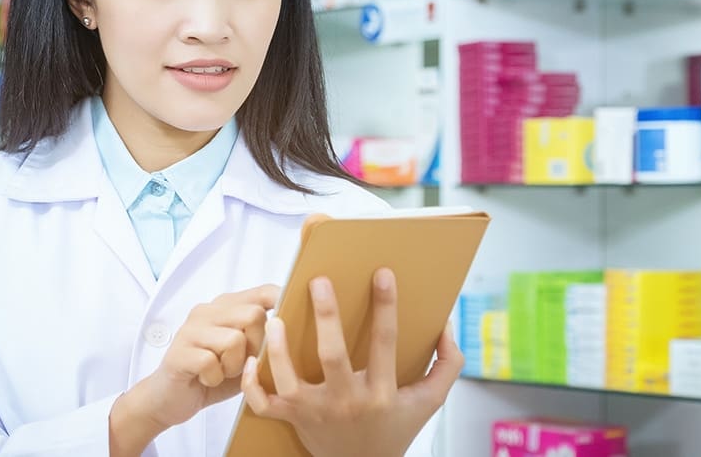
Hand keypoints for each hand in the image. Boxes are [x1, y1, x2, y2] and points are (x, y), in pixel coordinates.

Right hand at [112, 285, 278, 446]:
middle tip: (241, 363)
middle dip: (256, 346)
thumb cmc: (213, 374)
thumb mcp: (246, 355)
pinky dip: (215, 378)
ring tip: (222, 372)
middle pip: (253, 315)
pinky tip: (207, 379)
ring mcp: (190, 329)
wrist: (170, 399)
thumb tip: (293, 329)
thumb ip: (264, 338)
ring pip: (234, 340)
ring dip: (235, 366)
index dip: (283, 300)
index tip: (294, 312)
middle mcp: (207, 311)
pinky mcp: (178, 352)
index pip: (263, 292)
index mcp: (226, 307)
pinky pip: (212, 362)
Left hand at [241, 269, 462, 456]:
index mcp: (382, 393)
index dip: (386, 307)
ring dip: (280, 349)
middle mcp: (347, 401)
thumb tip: (446, 325)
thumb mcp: (430, 400)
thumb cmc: (396, 426)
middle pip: (332, 356)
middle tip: (318, 281)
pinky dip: (252, 384)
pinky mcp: (293, 418)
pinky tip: (252, 359)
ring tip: (277, 318)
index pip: (385, 343)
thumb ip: (448, 363)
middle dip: (326, 317)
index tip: (383, 274)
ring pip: (290, 379)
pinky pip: (264, 404)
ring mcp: (315, 412)